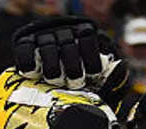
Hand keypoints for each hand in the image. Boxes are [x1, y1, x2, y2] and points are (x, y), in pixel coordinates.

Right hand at [12, 16, 127, 106]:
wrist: (48, 82)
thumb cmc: (82, 80)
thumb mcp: (100, 75)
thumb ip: (113, 75)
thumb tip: (121, 66)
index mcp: (83, 32)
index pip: (87, 36)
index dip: (90, 56)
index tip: (93, 74)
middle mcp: (64, 29)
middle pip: (68, 44)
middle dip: (72, 66)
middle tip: (74, 81)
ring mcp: (43, 35)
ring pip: (47, 47)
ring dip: (52, 67)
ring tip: (55, 81)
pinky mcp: (24, 41)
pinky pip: (24, 49)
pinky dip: (28, 61)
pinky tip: (33, 73)